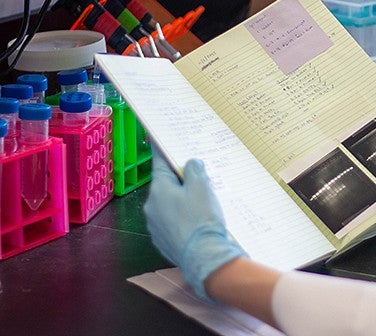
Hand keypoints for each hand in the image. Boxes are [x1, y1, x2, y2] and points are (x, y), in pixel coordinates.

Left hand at [143, 150, 246, 299]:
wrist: (203, 257)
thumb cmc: (201, 218)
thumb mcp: (202, 187)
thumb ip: (194, 170)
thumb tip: (190, 165)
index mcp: (159, 190)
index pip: (159, 164)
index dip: (162, 151)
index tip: (157, 140)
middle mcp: (152, 207)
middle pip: (165, 186)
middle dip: (179, 180)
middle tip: (197, 177)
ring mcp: (155, 226)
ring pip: (168, 205)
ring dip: (180, 201)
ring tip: (201, 203)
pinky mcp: (163, 241)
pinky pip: (172, 222)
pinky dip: (182, 218)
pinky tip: (196, 222)